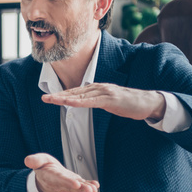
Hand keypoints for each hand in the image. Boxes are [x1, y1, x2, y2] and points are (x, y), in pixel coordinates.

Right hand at [25, 153, 98, 191]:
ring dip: (86, 189)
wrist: (46, 178)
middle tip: (89, 189)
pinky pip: (82, 185)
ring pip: (77, 188)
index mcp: (50, 177)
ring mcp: (68, 185)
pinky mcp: (74, 184)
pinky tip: (96, 186)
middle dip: (80, 188)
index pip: (59, 180)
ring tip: (94, 189)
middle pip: (70, 186)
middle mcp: (60, 183)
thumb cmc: (43, 168)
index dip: (67, 182)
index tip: (75, 183)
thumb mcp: (38, 161)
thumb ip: (34, 160)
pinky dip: (89, 185)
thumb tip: (27, 160)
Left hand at [41, 83, 166, 120]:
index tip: (48, 97)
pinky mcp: (111, 99)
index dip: (61, 94)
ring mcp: (105, 92)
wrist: (148, 102)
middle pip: (74, 92)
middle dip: (58, 95)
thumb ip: (96, 102)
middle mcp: (99, 87)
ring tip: (51, 100)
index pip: (75, 92)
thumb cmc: (128, 104)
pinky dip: (79, 102)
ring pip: (80, 95)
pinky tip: (69, 104)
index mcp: (97, 88)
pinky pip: (92, 101)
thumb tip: (85, 104)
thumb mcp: (109, 103)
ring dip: (65, 98)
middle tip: (43, 98)